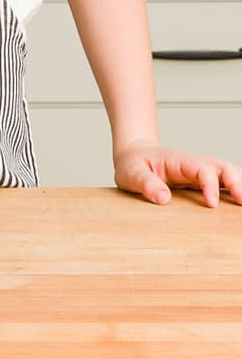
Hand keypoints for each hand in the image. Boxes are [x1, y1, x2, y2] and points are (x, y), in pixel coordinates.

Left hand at [114, 140, 241, 206]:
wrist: (133, 156)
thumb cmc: (132, 163)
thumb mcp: (131, 172)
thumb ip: (145, 183)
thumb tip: (163, 198)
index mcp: (178, 160)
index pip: (202, 168)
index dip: (210, 185)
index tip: (211, 204)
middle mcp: (193, 165)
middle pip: (223, 167)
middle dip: (237, 183)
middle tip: (241, 203)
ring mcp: (199, 173)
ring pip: (228, 174)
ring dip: (239, 186)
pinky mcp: (201, 183)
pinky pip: (223, 184)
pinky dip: (234, 191)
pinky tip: (236, 205)